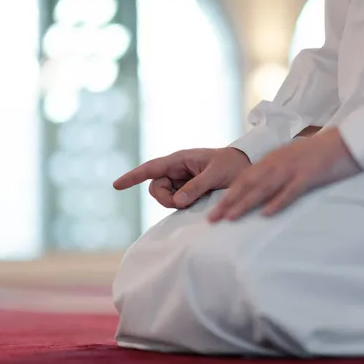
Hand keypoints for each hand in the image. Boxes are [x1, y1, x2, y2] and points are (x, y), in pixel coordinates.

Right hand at [113, 148, 250, 208]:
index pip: (151, 168)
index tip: (117, 185)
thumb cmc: (232, 165)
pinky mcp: (188, 190)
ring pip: (166, 196)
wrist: (246, 167)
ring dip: (176, 202)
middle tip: (184, 203)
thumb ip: (197, 187)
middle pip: (157, 187)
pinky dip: (182, 204)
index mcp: (180, 159)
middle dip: (165, 199)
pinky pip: (176, 200)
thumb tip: (177, 201)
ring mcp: (182, 180)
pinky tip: (197, 200)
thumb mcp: (216, 174)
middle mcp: (177, 169)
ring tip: (197, 198)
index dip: (133, 177)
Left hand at [208, 128, 360, 221]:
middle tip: (212, 218)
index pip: (244, 178)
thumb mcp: (293, 159)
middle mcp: (278, 162)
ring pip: (263, 188)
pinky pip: (290, 191)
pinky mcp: (309, 175)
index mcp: (273, 159)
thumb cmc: (320, 153)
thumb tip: (263, 191)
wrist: (347, 140)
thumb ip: (277, 171)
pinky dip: (278, 202)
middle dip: (228, 201)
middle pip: (248, 184)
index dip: (228, 194)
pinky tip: (266, 214)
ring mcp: (293, 168)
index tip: (214, 210)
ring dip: (245, 203)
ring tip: (230, 218)